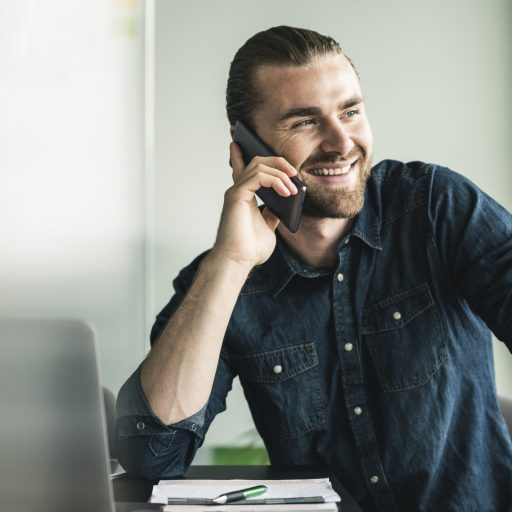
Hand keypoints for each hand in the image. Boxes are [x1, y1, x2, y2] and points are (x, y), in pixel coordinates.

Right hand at [211, 142, 297, 269]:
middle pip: (256, 161)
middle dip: (277, 161)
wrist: (237, 262)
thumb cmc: (249, 249)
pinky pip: (257, 176)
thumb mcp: (268, 227)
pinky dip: (274, 180)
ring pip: (259, 165)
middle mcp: (238, 191)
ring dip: (280, 173)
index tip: (253, 144)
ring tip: (293, 188)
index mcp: (243, 197)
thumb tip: (285, 204)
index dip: (247, 154)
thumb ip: (273, 213)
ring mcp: (236, 192)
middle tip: (293, 172)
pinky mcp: (237, 195)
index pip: (245, 169)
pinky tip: (285, 191)